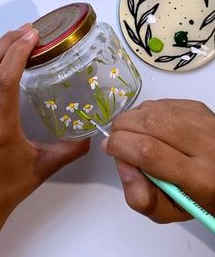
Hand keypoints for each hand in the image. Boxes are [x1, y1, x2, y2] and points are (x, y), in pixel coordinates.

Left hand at [0, 24, 88, 255]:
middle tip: (30, 30)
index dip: (17, 54)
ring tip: (17, 37)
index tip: (34, 37)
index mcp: (0, 127)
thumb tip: (91, 135)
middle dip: (7, 42)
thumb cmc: (10, 184)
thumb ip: (70, 150)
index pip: (5, 81)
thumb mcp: (44, 167)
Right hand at [101, 99, 214, 223]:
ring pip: (154, 108)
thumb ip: (142, 198)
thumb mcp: (171, 212)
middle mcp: (206, 144)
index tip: (109, 149)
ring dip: (132, 118)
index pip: (150, 152)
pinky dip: (147, 112)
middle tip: (118, 141)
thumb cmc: (198, 196)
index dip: (121, 146)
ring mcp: (205, 122)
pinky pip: (163, 102)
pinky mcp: (200, 107)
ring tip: (131, 134)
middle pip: (150, 124)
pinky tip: (149, 126)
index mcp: (200, 178)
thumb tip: (123, 166)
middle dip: (121, 129)